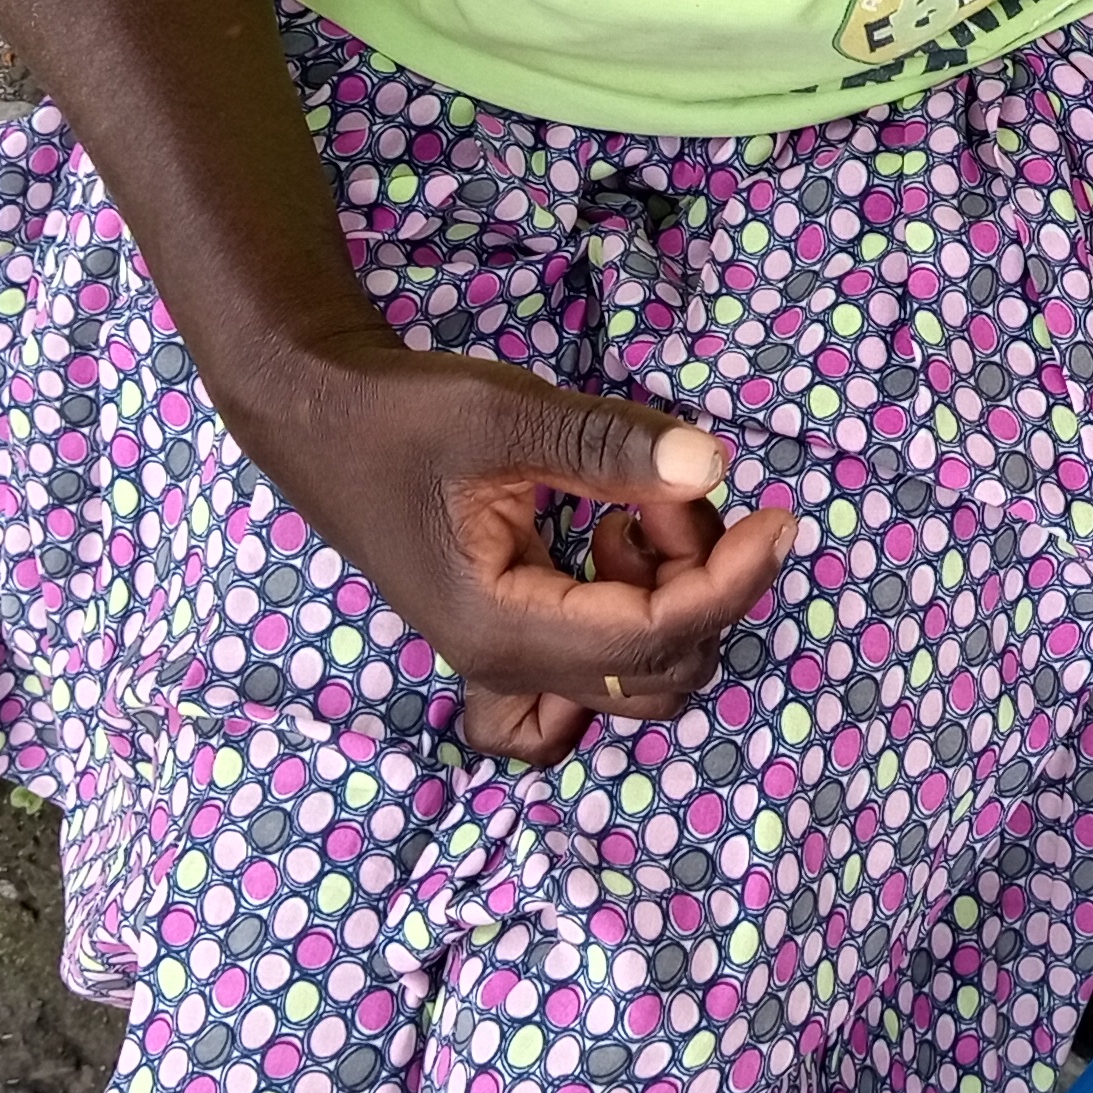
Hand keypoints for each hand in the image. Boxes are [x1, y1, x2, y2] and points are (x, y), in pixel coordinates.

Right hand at [223, 333, 799, 767]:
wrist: (315, 415)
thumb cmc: (398, 414)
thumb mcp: (502, 414)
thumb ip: (604, 447)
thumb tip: (712, 466)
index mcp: (501, 626)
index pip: (655, 637)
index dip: (732, 580)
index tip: (777, 517)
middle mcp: (506, 663)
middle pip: (660, 671)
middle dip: (699, 583)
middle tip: (664, 492)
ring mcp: (505, 661)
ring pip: (637, 676)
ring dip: (669, 596)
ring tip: (629, 506)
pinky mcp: (509, 637)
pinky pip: (590, 678)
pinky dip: (629, 627)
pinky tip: (608, 550)